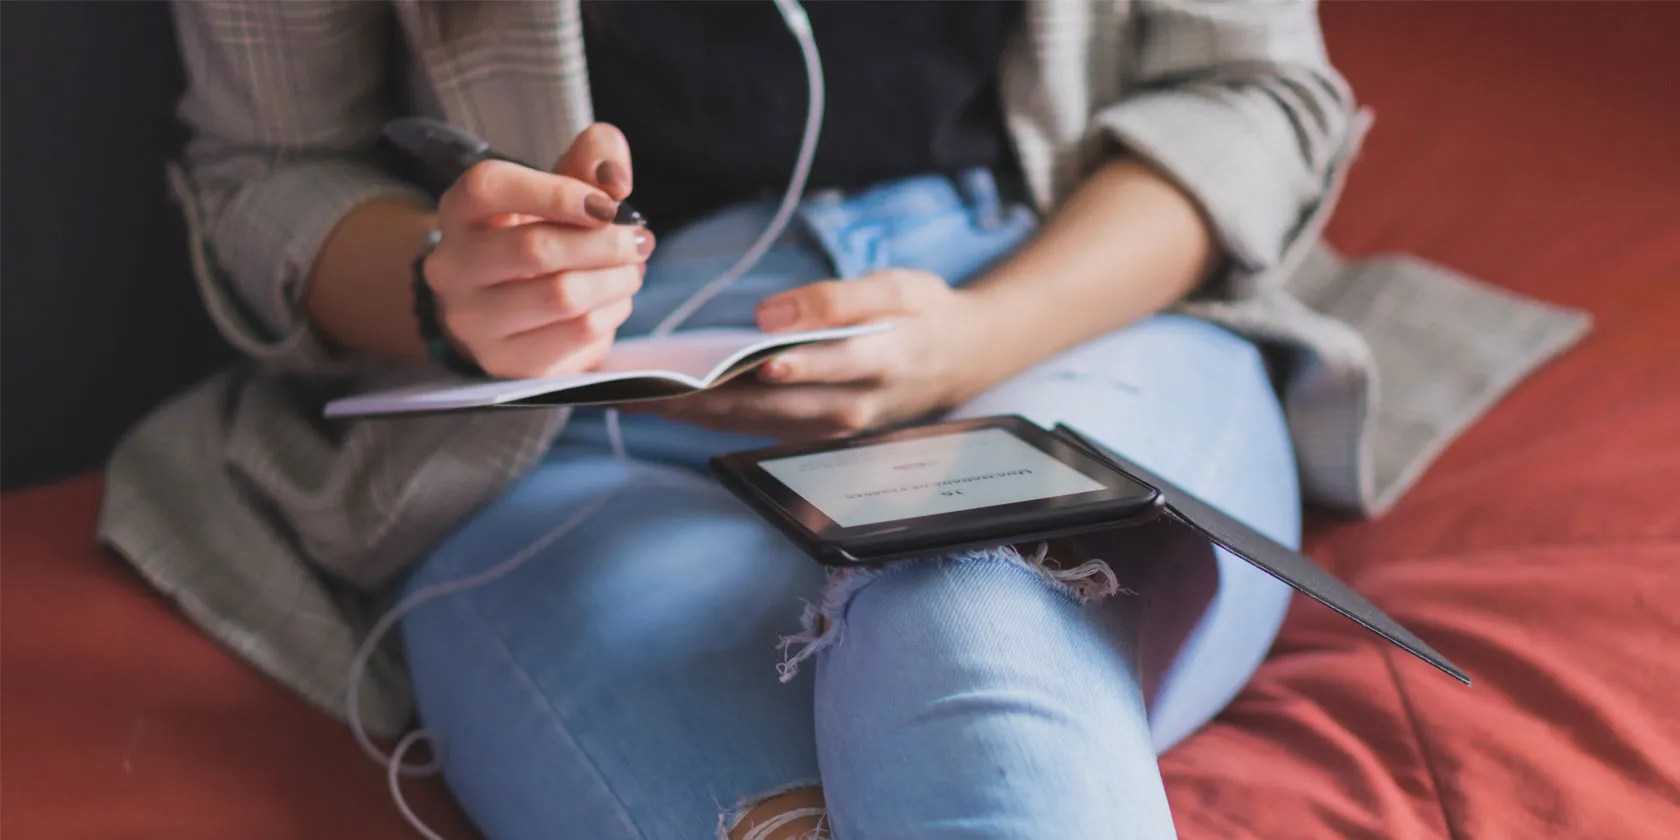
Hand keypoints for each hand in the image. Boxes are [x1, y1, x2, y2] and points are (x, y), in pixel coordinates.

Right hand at [425, 123, 653, 377]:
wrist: (512, 308)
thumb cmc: (540, 234)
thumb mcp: (561, 188)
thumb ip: (591, 160)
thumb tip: (613, 176)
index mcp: (459, 212)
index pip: (489, 187)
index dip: (557, 192)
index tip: (608, 205)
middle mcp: (452, 267)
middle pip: (535, 249)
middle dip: (605, 243)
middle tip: (640, 240)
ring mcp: (474, 321)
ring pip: (562, 296)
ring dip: (616, 280)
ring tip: (632, 270)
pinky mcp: (506, 361)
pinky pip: (577, 334)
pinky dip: (612, 313)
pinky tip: (615, 301)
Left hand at [642, 269, 1003, 438]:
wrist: (959, 358)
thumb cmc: (921, 313)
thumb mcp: (897, 287)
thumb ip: (838, 300)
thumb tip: (769, 317)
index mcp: (880, 361)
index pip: (824, 367)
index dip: (783, 366)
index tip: (740, 361)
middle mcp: (851, 408)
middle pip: (768, 406)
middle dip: (705, 397)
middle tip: (646, 385)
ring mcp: (830, 429)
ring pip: (752, 423)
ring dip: (695, 413)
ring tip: (638, 395)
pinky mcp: (814, 434)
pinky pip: (754, 428)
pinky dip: (711, 416)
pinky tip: (670, 400)